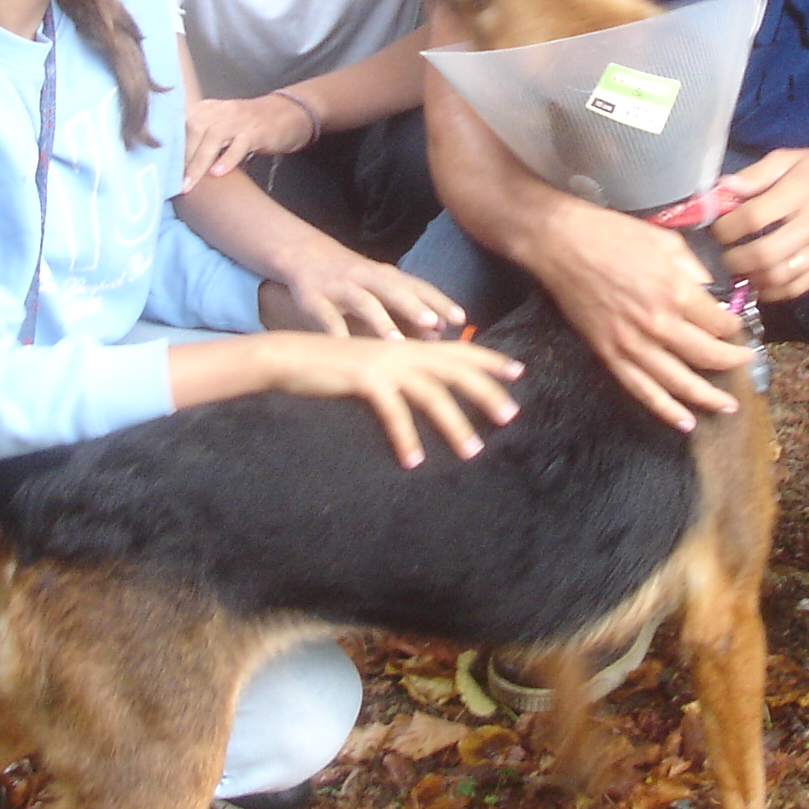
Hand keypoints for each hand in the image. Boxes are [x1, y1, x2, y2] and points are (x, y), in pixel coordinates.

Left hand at [184, 91, 318, 182]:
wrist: (292, 113)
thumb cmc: (254, 125)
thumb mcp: (225, 126)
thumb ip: (205, 139)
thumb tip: (181, 164)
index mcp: (211, 108)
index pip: (184, 123)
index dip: (172, 145)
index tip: (163, 168)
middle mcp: (223, 111)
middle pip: (194, 129)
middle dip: (183, 157)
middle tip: (176, 183)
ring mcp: (241, 120)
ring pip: (214, 136)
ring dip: (199, 161)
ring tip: (191, 184)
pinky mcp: (259, 131)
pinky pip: (240, 144)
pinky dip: (228, 159)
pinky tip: (218, 174)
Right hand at [258, 249, 461, 340]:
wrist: (305, 255)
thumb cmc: (355, 282)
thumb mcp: (382, 292)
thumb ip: (408, 314)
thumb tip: (439, 337)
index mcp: (387, 276)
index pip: (418, 286)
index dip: (439, 301)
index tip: (460, 318)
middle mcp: (366, 277)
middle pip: (393, 290)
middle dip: (413, 306)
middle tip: (432, 323)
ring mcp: (340, 287)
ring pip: (363, 302)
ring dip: (381, 321)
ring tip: (396, 344)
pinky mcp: (314, 299)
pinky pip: (326, 317)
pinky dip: (336, 334)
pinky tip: (348, 349)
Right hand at [262, 332, 522, 467]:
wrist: (289, 356)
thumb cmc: (333, 367)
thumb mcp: (375, 366)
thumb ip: (402, 373)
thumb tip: (426, 392)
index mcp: (409, 347)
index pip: (459, 350)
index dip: (489, 360)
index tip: (519, 372)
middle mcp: (403, 350)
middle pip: (456, 370)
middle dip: (486, 392)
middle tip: (512, 416)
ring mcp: (385, 363)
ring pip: (432, 393)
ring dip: (454, 424)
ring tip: (472, 451)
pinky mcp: (365, 379)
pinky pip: (394, 412)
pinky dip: (406, 438)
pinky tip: (414, 462)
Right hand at [525, 198, 751, 431]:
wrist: (560, 243)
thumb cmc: (611, 234)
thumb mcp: (665, 240)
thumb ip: (692, 268)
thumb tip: (710, 290)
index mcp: (674, 291)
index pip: (719, 323)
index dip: (734, 328)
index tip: (737, 329)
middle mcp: (657, 323)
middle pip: (706, 355)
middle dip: (732, 362)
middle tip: (746, 365)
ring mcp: (632, 344)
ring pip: (679, 382)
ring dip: (707, 397)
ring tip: (727, 406)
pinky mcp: (609, 354)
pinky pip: (642, 390)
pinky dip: (664, 409)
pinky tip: (685, 422)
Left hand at [712, 146, 808, 301]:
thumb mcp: (792, 157)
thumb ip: (756, 174)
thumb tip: (722, 189)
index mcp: (801, 190)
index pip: (752, 217)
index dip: (726, 228)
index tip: (717, 229)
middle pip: (764, 253)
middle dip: (734, 259)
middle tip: (724, 255)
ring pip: (779, 276)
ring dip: (751, 278)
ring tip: (739, 269)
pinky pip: (798, 288)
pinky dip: (773, 291)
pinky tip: (761, 282)